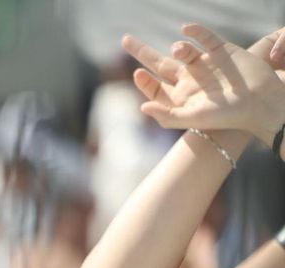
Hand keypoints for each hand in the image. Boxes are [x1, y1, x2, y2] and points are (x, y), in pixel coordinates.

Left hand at [124, 24, 284, 142]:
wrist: (261, 102)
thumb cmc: (226, 116)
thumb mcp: (194, 119)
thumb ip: (166, 116)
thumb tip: (141, 108)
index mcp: (179, 97)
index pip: (154, 86)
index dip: (144, 81)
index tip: (138, 74)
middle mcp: (189, 79)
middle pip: (160, 63)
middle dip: (142, 52)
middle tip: (125, 40)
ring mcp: (205, 64)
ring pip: (182, 51)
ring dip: (178, 47)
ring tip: (178, 49)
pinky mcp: (222, 51)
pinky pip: (206, 38)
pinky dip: (196, 32)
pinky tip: (186, 29)